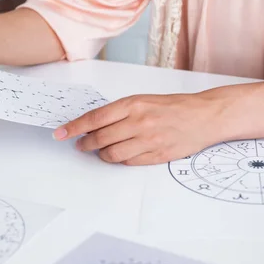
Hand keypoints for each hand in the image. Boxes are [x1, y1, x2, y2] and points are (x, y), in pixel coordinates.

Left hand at [53, 90, 230, 164]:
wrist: (204, 116)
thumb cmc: (172, 107)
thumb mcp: (143, 101)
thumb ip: (119, 113)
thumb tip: (92, 126)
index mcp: (133, 104)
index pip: (94, 118)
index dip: (74, 128)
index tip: (60, 133)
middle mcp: (139, 122)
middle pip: (100, 138)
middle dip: (85, 144)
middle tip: (81, 145)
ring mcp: (148, 140)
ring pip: (111, 154)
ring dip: (102, 154)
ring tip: (101, 151)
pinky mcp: (157, 155)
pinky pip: (128, 162)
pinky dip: (120, 160)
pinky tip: (122, 154)